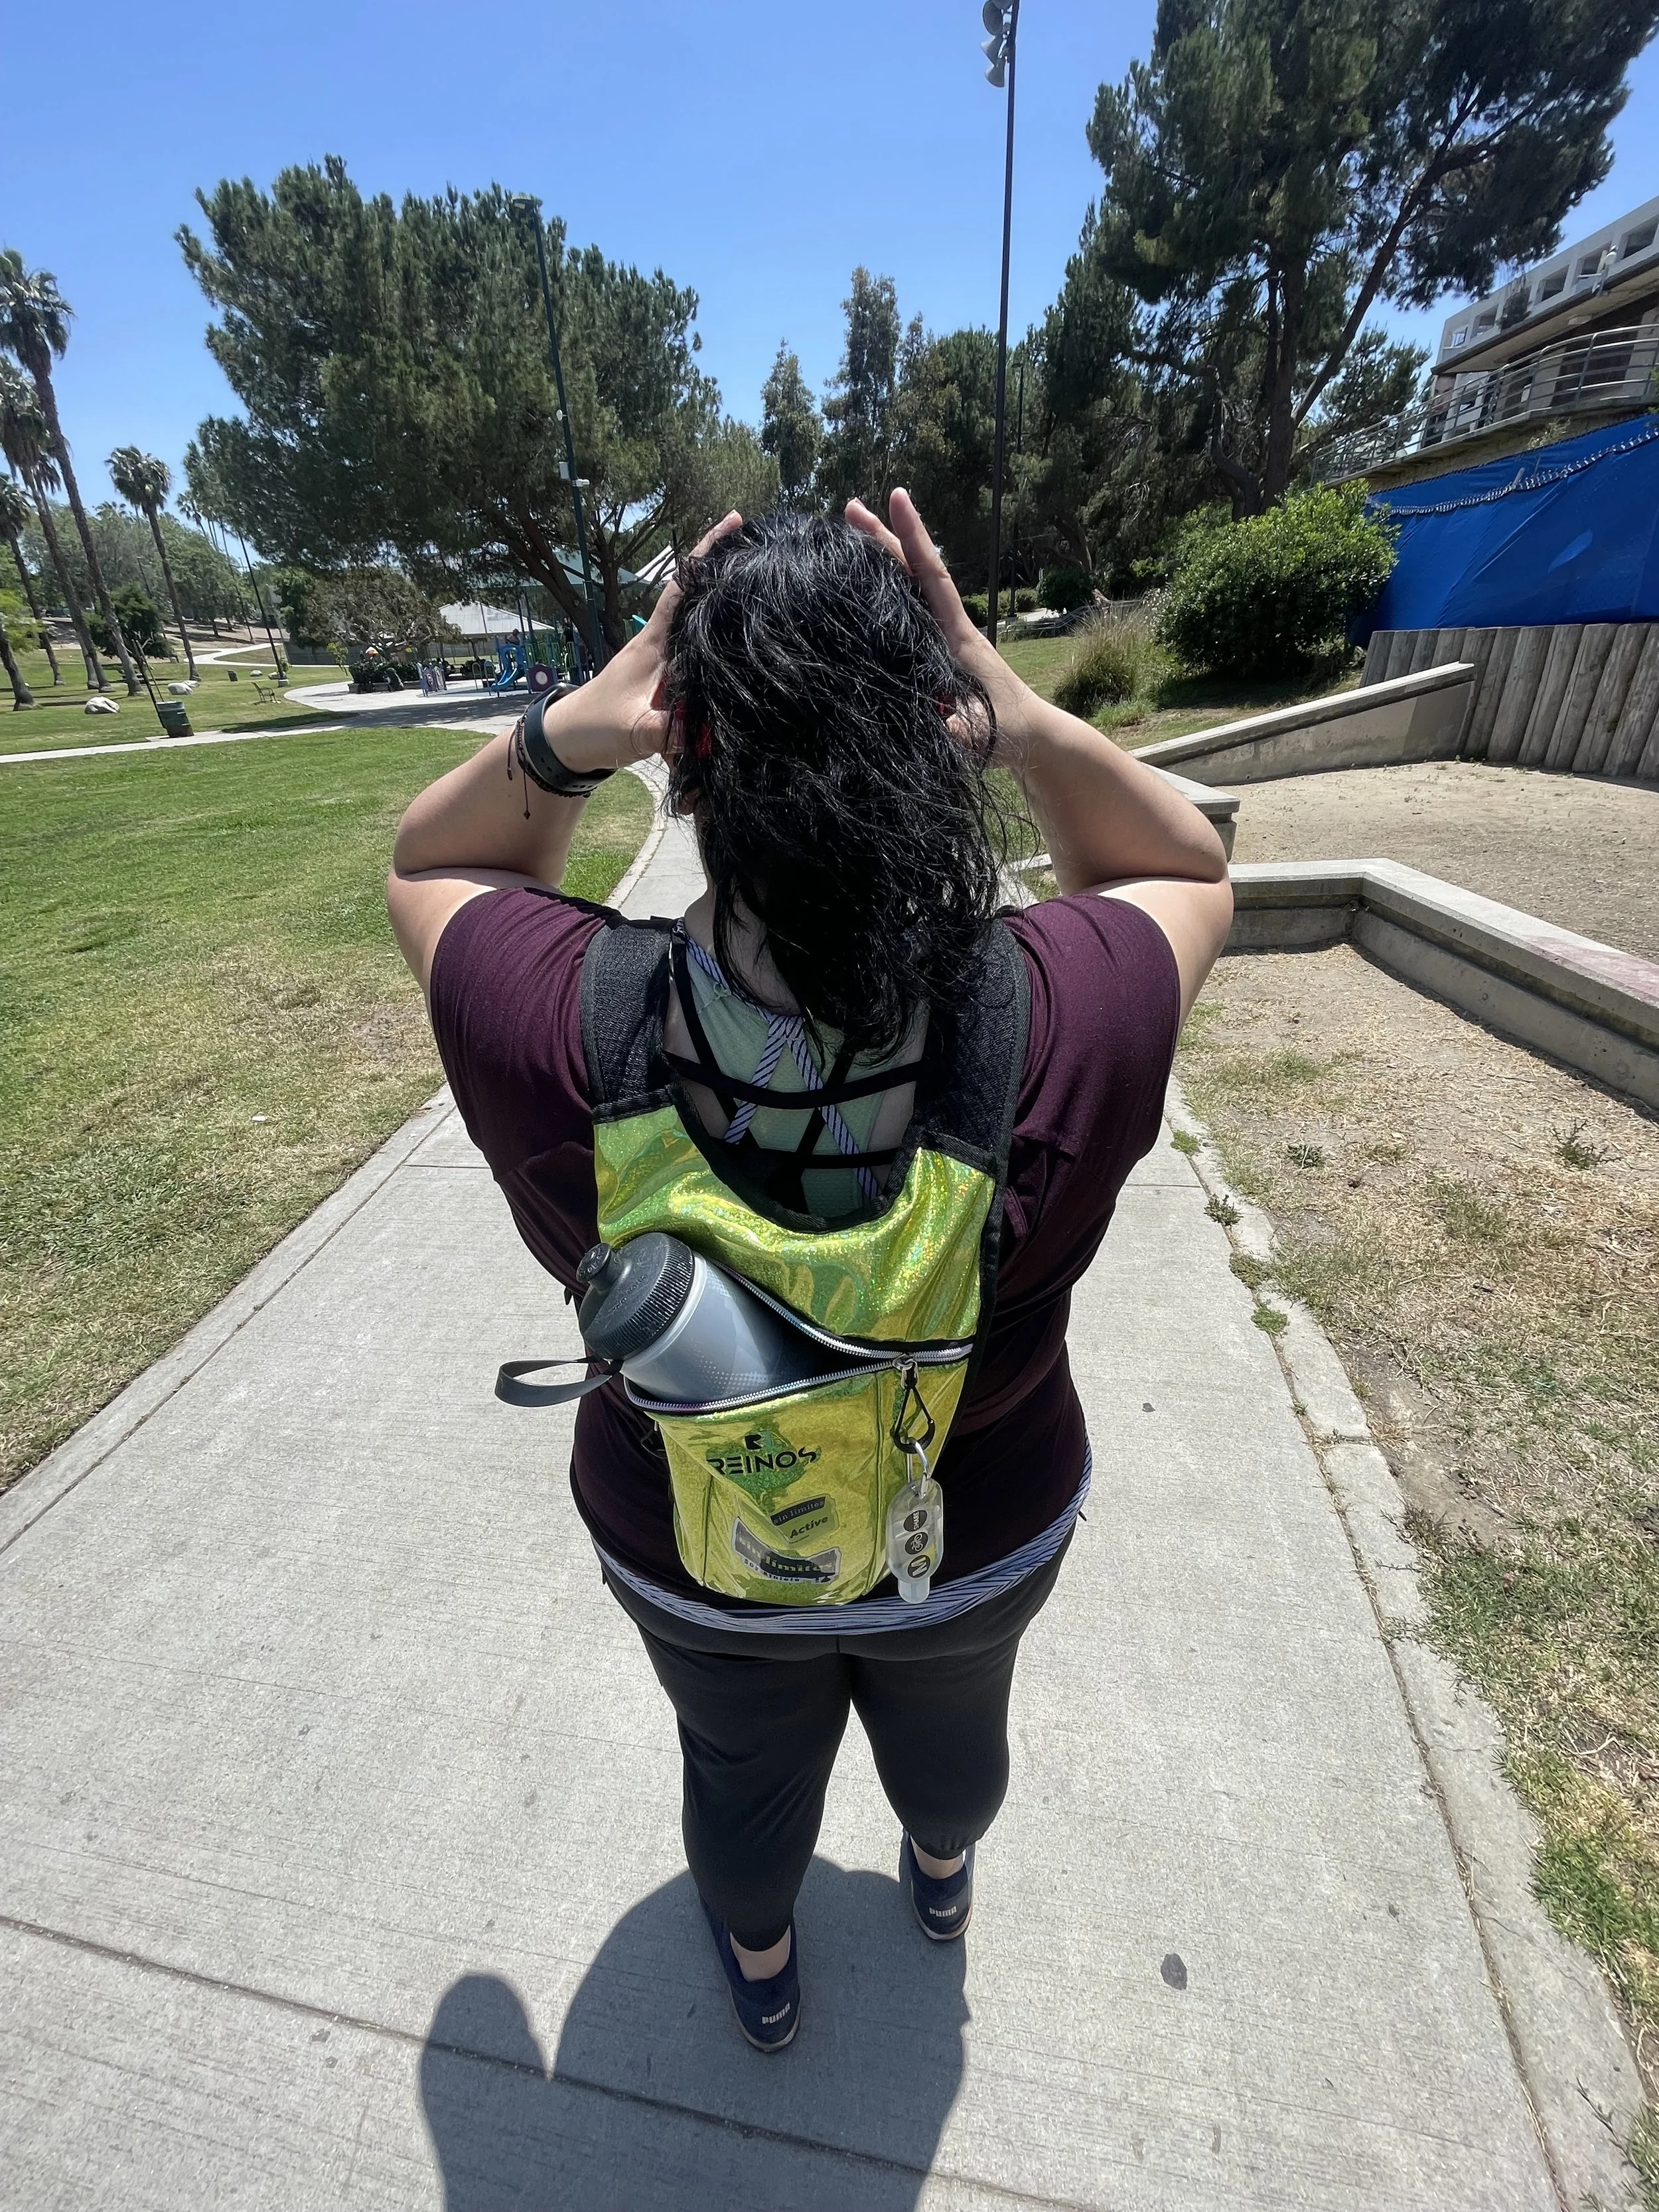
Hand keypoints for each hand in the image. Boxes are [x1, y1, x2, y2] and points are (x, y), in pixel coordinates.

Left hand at [533, 511, 743, 773]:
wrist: (567, 741)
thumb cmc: (595, 728)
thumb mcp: (633, 731)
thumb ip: (666, 732)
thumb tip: (702, 733)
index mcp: (654, 645)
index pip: (682, 589)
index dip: (706, 553)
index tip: (733, 522)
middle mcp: (658, 645)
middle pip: (695, 597)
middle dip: (723, 571)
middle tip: (760, 548)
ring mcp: (659, 661)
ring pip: (695, 623)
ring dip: (720, 605)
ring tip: (757, 586)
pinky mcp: (659, 679)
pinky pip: (692, 651)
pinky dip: (712, 641)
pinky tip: (730, 640)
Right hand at [843, 489, 1036, 756]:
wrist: (1034, 738)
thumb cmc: (1010, 731)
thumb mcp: (985, 733)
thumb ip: (963, 730)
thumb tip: (942, 723)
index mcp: (957, 637)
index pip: (932, 576)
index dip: (913, 537)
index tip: (897, 497)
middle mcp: (949, 629)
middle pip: (912, 572)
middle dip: (883, 539)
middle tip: (851, 507)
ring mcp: (943, 640)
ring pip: (907, 589)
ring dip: (879, 562)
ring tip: (848, 535)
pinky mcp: (938, 655)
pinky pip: (906, 614)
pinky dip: (885, 592)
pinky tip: (863, 587)